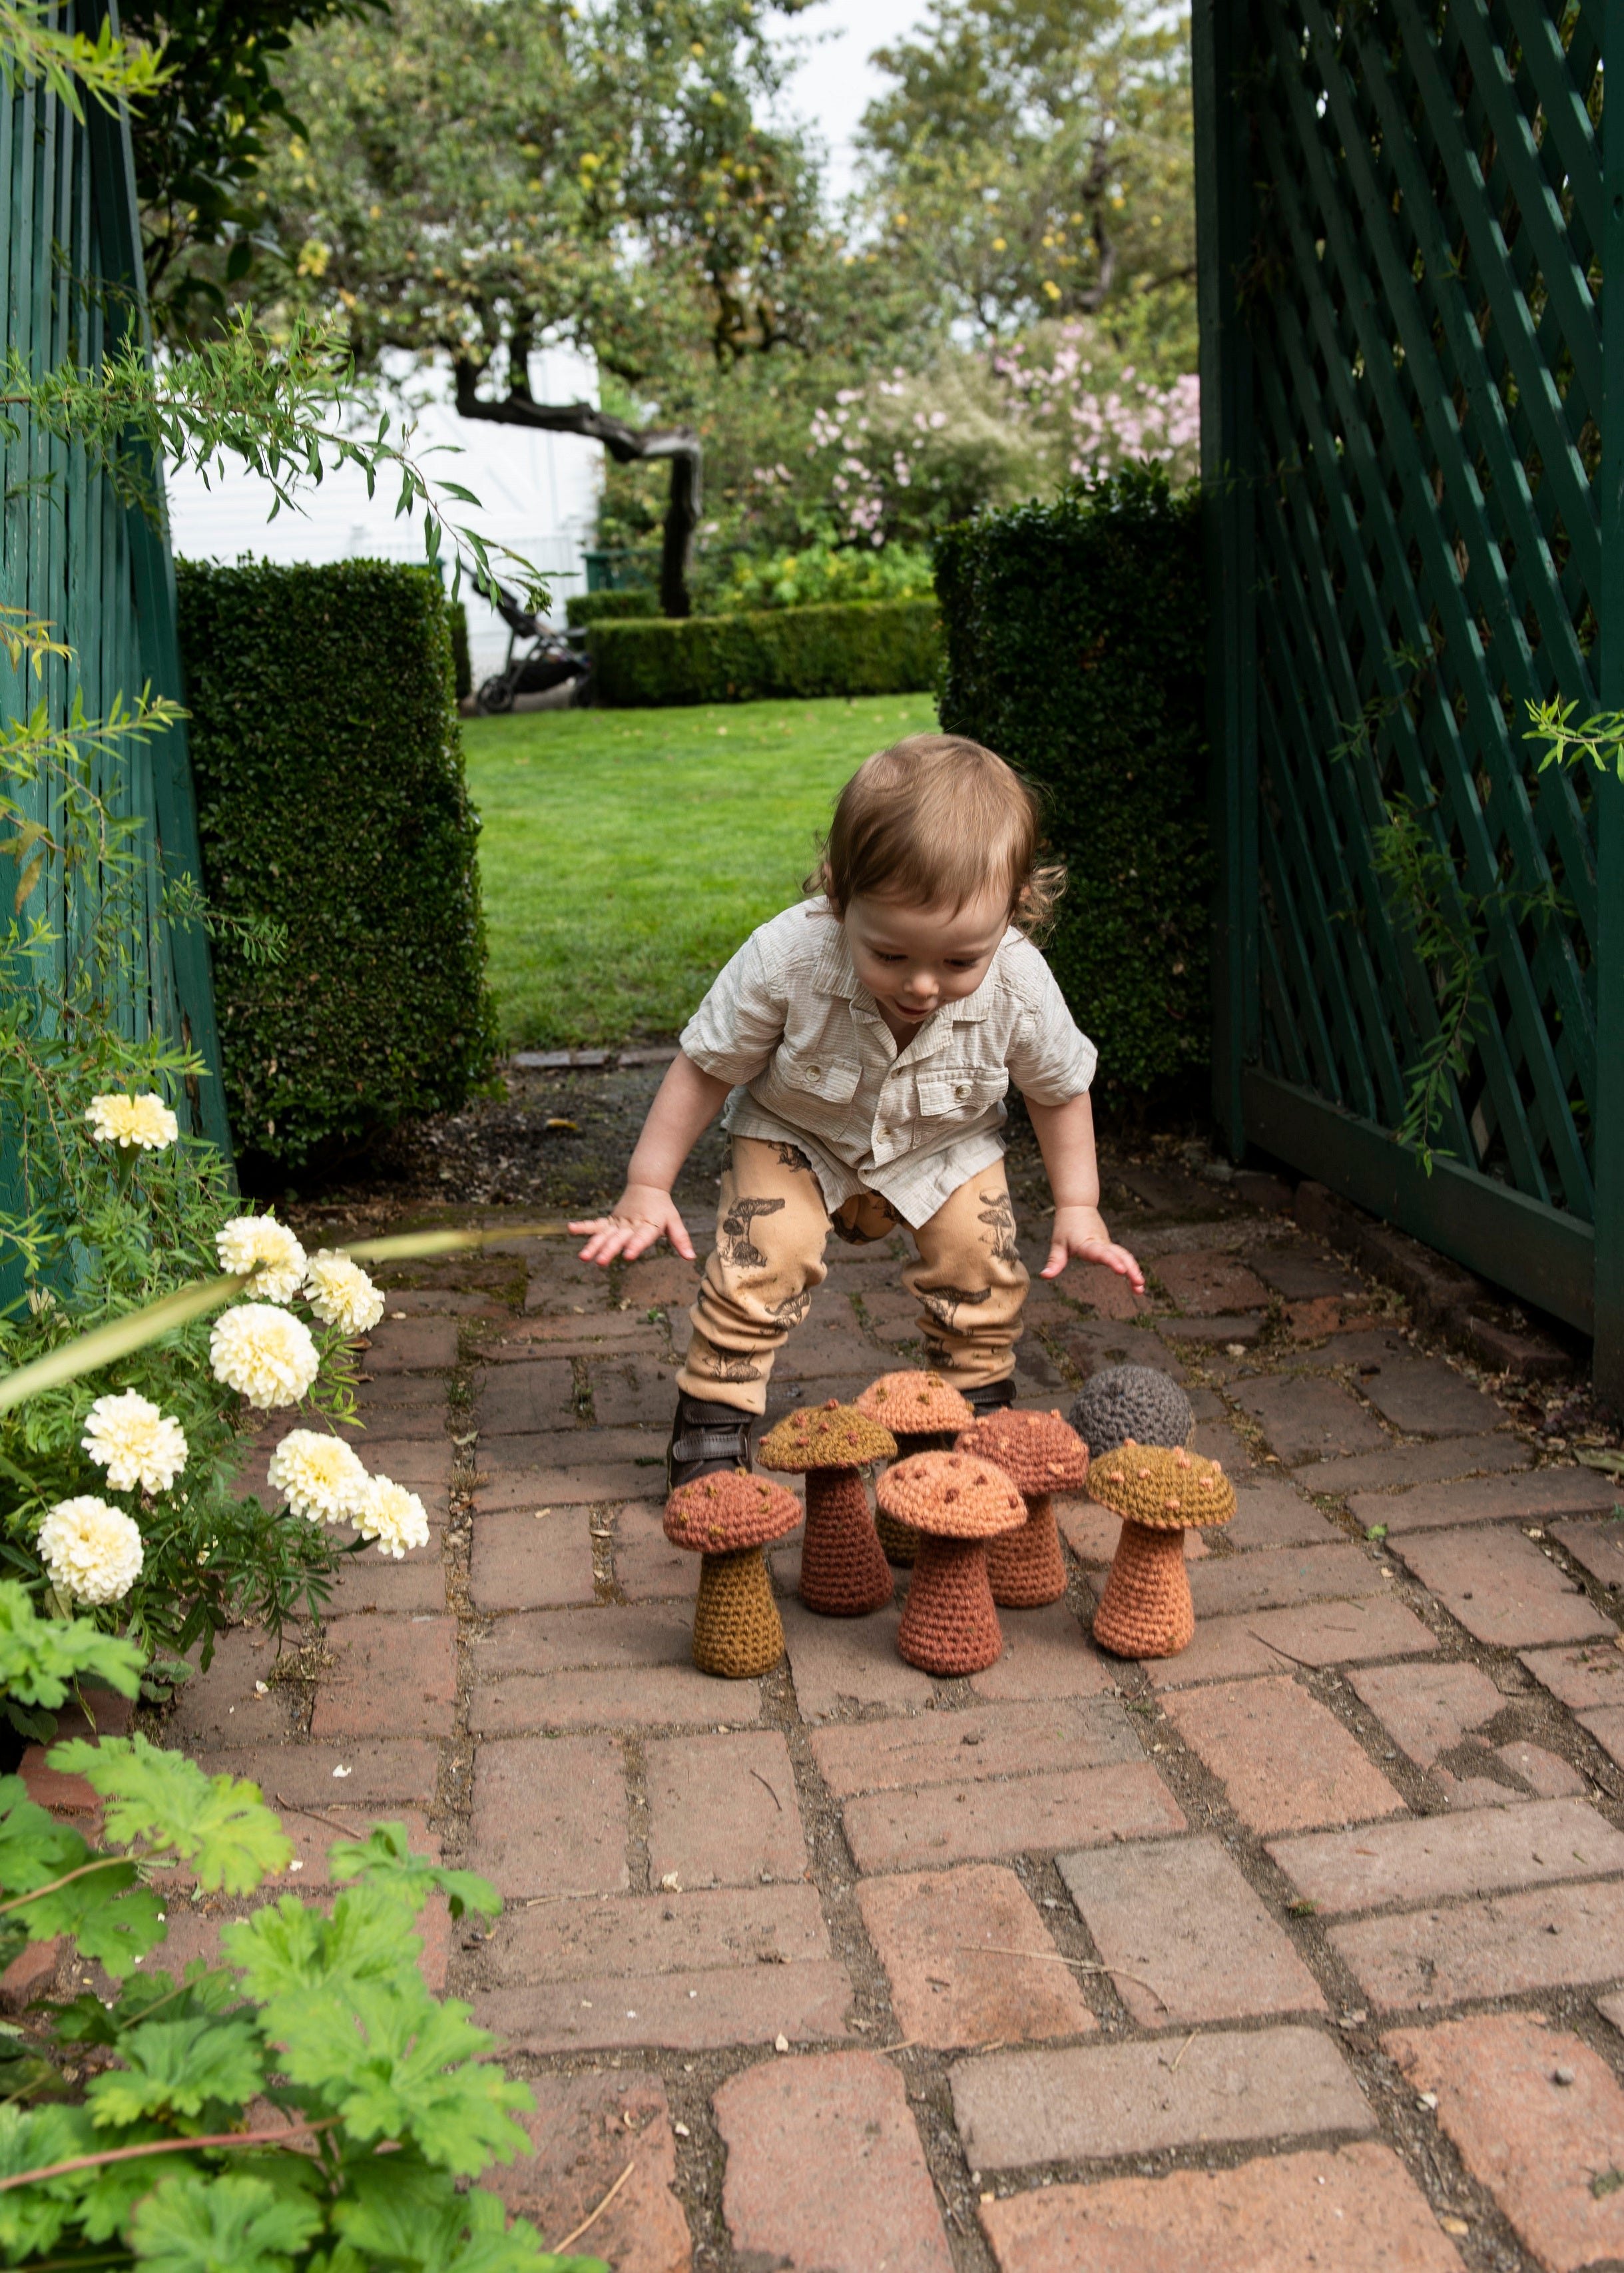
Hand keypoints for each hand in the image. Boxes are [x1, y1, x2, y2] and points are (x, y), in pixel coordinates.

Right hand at [570, 1184, 695, 1266]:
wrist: (647, 1186)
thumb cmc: (663, 1208)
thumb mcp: (674, 1222)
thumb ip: (681, 1239)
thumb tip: (691, 1258)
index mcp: (648, 1225)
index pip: (642, 1237)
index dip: (635, 1246)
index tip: (628, 1256)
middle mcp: (631, 1225)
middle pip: (619, 1239)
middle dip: (609, 1250)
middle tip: (600, 1262)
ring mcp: (618, 1223)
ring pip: (604, 1235)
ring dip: (593, 1244)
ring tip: (583, 1257)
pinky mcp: (610, 1221)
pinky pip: (595, 1225)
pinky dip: (583, 1227)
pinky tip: (570, 1229)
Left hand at [1040, 1203, 1144, 1290]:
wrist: (1077, 1206)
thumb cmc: (1066, 1226)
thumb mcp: (1057, 1244)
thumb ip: (1054, 1262)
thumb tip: (1044, 1276)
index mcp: (1087, 1243)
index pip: (1100, 1253)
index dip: (1111, 1261)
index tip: (1121, 1270)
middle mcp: (1101, 1243)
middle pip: (1120, 1255)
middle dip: (1131, 1269)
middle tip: (1139, 1285)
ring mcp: (1108, 1244)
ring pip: (1125, 1256)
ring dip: (1134, 1270)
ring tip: (1140, 1289)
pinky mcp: (1110, 1246)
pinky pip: (1124, 1256)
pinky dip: (1131, 1267)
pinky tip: (1135, 1281)